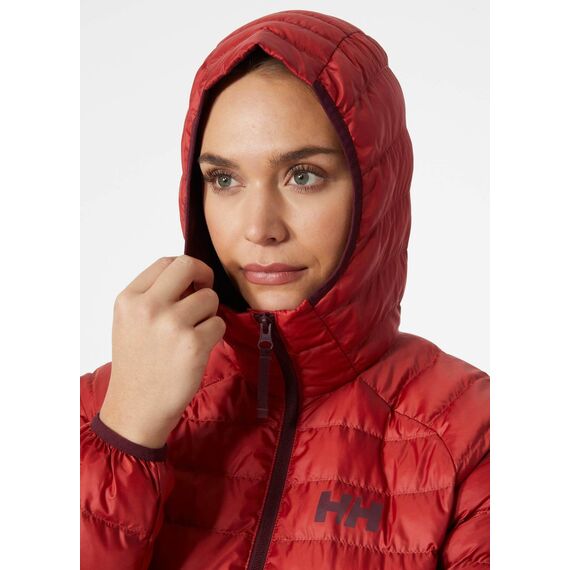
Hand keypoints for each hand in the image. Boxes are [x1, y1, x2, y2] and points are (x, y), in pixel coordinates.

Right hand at [98, 255, 225, 447]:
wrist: (136, 408)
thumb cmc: (137, 365)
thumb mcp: (130, 322)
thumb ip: (154, 295)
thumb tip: (192, 277)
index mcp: (129, 299)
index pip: (166, 262)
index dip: (186, 271)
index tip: (192, 284)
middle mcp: (148, 307)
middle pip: (189, 266)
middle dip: (204, 276)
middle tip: (204, 292)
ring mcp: (171, 325)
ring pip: (209, 298)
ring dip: (209, 314)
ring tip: (194, 333)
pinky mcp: (193, 344)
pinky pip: (219, 323)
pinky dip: (214, 335)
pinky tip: (198, 349)